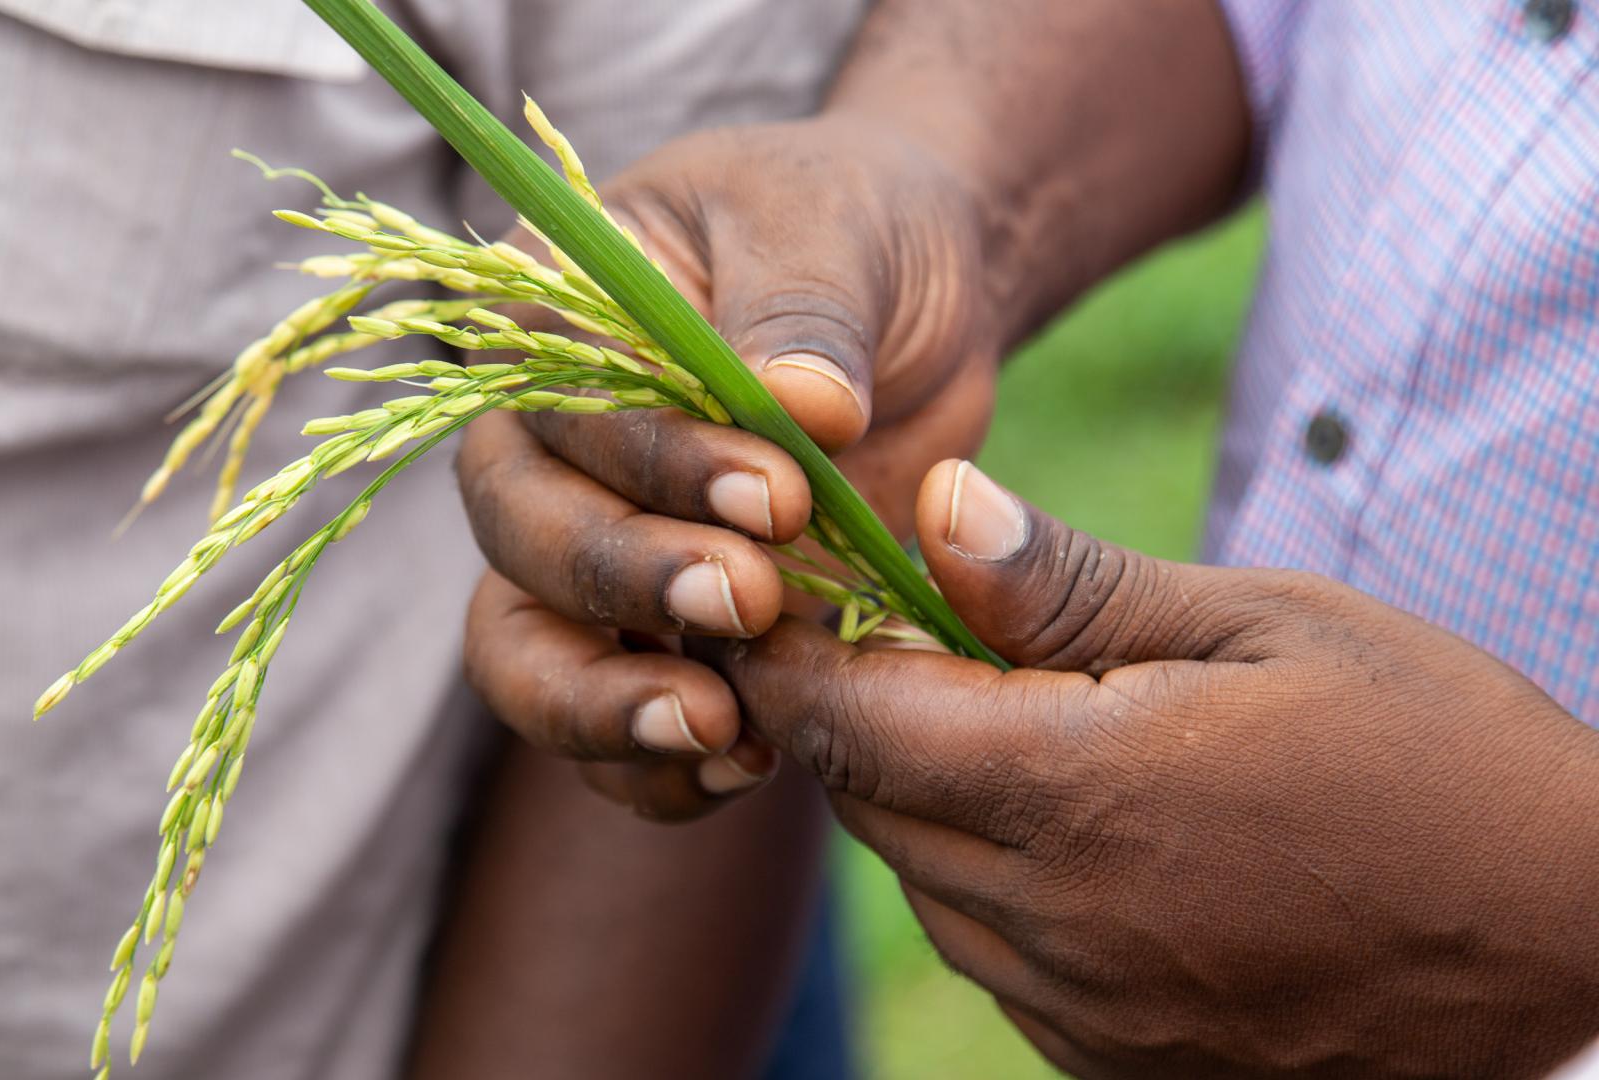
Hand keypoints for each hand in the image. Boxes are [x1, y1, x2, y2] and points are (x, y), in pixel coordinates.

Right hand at [458, 117, 1001, 818]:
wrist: (911, 308)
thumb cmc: (854, 237)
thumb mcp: (835, 230)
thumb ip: (805, 309)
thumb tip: (801, 405)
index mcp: (551, 323)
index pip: (563, 412)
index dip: (656, 467)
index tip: (781, 497)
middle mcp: (542, 448)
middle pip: (521, 543)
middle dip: (629, 585)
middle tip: (753, 601)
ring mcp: (586, 553)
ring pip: (528, 656)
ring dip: (607, 708)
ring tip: (723, 736)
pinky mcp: (650, 636)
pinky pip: (605, 727)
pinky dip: (655, 767)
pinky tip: (749, 767)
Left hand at [702, 459, 1598, 1077]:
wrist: (1573, 941)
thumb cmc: (1435, 750)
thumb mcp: (1265, 624)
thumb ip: (1071, 583)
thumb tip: (935, 507)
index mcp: (1081, 792)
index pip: (854, 724)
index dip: (791, 658)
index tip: (772, 603)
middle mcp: (1060, 922)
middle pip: (871, 806)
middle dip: (855, 717)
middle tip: (883, 637)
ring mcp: (1086, 1011)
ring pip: (926, 889)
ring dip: (923, 802)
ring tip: (992, 721)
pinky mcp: (1119, 1063)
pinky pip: (995, 963)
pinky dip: (990, 887)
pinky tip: (1066, 828)